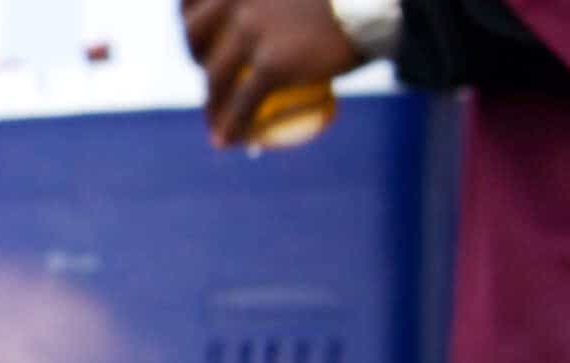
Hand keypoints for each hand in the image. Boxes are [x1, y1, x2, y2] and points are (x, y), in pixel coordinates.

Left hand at [182, 0, 364, 148]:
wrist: (380, 4)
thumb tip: (281, 14)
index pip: (189, 1)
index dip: (189, 21)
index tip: (201, 38)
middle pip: (194, 38)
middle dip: (197, 61)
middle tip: (215, 78)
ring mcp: (252, 29)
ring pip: (214, 77)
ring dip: (211, 105)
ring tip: (217, 123)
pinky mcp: (272, 62)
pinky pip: (242, 103)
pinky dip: (233, 126)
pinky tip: (229, 142)